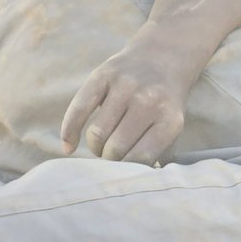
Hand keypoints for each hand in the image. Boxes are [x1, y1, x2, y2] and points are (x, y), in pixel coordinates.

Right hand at [60, 42, 195, 164]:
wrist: (162, 58)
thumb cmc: (164, 104)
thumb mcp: (171, 127)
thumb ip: (159, 154)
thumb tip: (141, 183)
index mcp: (169, 120)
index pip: (140, 159)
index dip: (126, 171)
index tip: (122, 173)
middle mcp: (148, 102)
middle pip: (115, 148)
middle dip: (109, 160)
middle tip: (111, 158)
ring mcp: (126, 86)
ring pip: (97, 133)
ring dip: (95, 147)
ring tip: (100, 146)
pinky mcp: (104, 75)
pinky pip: (78, 109)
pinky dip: (70, 132)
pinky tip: (69, 147)